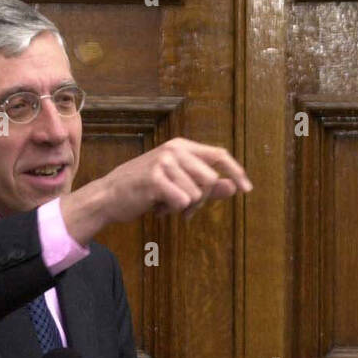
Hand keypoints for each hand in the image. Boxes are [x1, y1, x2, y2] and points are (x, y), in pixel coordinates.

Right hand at [65, 137, 251, 238]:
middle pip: (211, 180)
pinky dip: (172, 210)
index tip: (247, 189)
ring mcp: (164, 162)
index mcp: (182, 147)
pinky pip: (182, 201)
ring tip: (164, 204)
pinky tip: (157, 207)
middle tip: (182, 207)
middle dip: (201, 200)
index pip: (219, 154)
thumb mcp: (179, 185)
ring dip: (183, 207)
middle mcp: (175, 150)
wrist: (110, 196)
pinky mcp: (155, 178)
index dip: (236, 171)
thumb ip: (208, 186)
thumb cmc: (146, 190)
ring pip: (196, 194)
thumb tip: (235, 187)